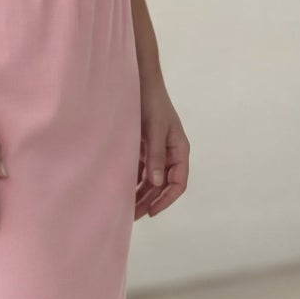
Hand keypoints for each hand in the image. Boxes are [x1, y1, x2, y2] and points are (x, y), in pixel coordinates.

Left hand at [135, 65, 188, 218]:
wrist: (139, 82)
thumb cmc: (151, 102)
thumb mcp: (154, 129)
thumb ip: (155, 156)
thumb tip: (157, 183)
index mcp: (179, 150)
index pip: (178, 182)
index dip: (166, 199)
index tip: (152, 212)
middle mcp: (170, 153)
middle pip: (163, 185)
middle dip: (150, 201)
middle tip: (133, 216)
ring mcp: (156, 151)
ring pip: (151, 180)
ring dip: (140, 194)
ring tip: (126, 208)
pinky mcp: (143, 147)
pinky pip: (140, 170)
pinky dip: (132, 181)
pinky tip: (120, 190)